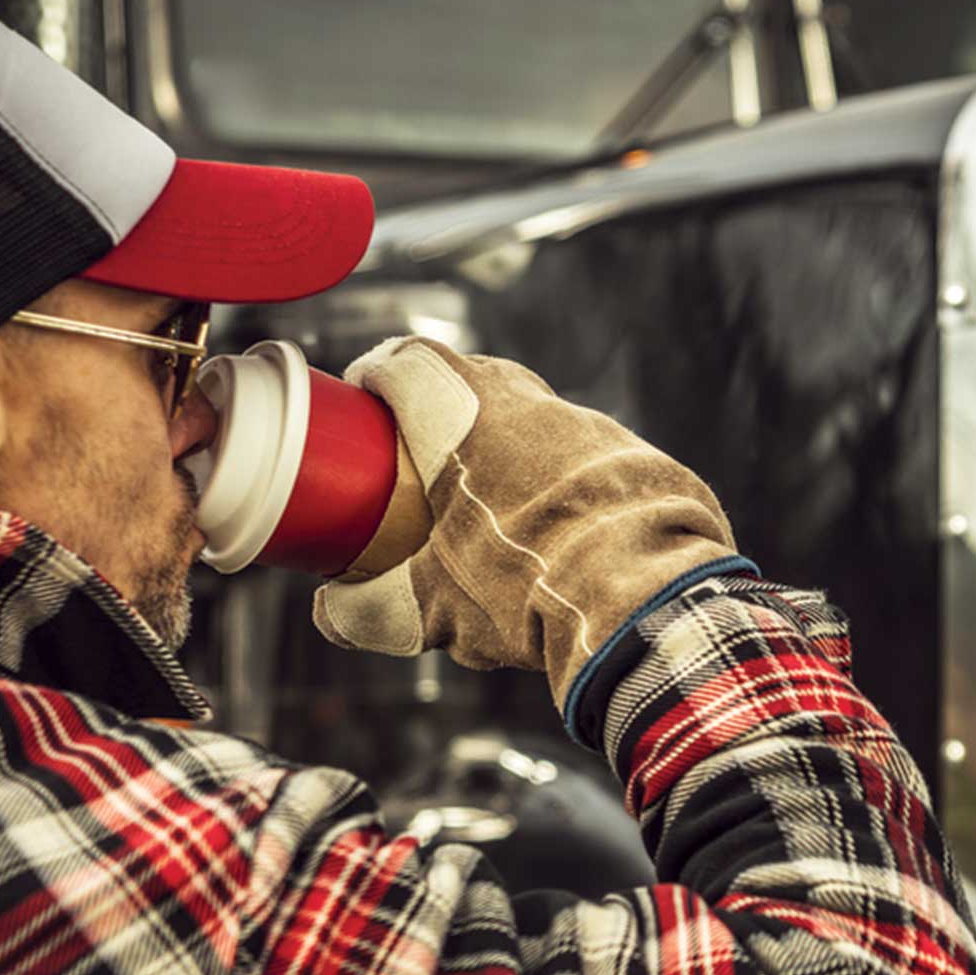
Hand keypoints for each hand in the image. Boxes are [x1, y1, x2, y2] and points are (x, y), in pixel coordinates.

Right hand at [311, 338, 738, 706]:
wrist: (642, 597)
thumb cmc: (521, 586)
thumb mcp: (428, 607)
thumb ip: (369, 609)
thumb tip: (334, 614)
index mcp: (462, 414)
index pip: (408, 360)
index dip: (380, 374)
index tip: (366, 398)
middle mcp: (529, 403)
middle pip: (474, 378)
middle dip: (444, 406)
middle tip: (424, 455)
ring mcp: (591, 428)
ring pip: (536, 419)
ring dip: (510, 449)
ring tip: (494, 504)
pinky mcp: (639, 461)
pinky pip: (587, 459)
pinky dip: (564, 483)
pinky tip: (559, 531)